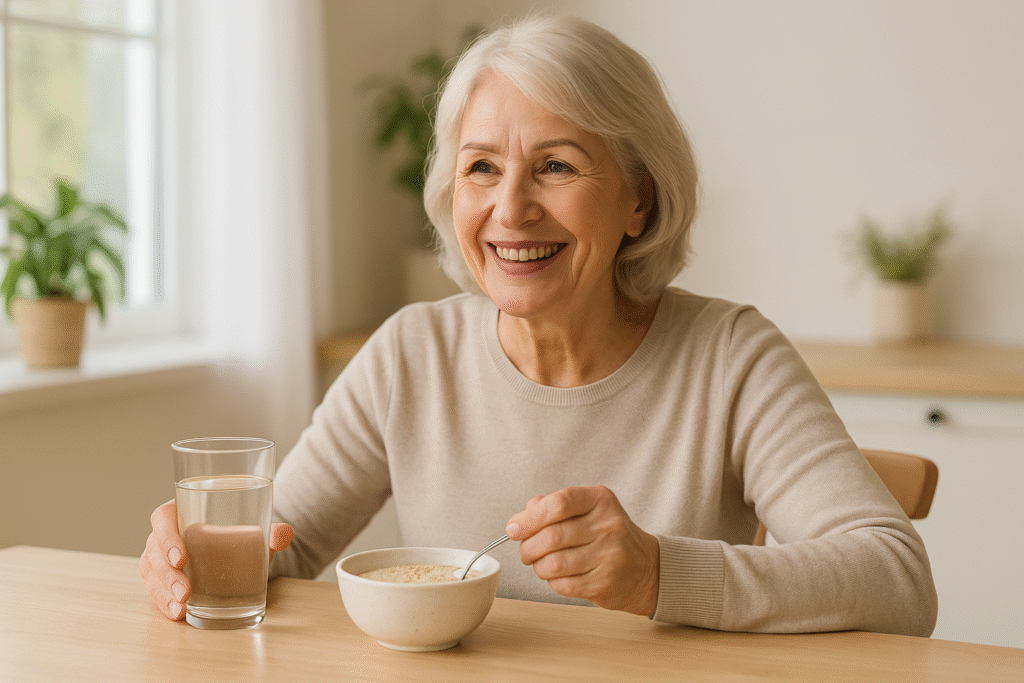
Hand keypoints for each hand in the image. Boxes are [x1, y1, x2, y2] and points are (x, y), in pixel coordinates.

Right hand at [138, 499, 293, 620]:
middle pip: (154, 550)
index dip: (167, 537)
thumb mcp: (254, 531)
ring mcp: (159, 556)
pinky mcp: (161, 577)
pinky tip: (177, 614)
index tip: (182, 558)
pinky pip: (154, 589)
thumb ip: (271, 531)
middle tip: (186, 592)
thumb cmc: (239, 534)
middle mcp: (165, 533)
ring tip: (182, 608)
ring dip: (163, 592)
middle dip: (167, 574)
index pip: (163, 518)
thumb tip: (285, 533)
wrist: (239, 552)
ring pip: (151, 573)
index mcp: (182, 510)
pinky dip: (163, 603)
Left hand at [505, 485, 659, 616]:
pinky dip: (552, 582)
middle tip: (526, 551)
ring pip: (554, 564)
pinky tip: (559, 576)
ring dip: (538, 566)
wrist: (644, 568)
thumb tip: (518, 522)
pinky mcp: (605, 584)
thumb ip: (551, 507)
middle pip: (551, 536)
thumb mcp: (586, 509)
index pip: (558, 503)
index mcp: (600, 500)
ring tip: (541, 563)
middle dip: (528, 547)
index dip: (529, 517)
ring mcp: (610, 556)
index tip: (513, 529)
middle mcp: (609, 526)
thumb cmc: (605, 535)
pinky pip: (563, 585)